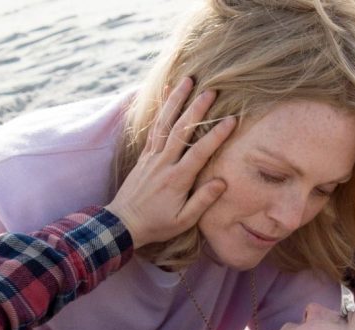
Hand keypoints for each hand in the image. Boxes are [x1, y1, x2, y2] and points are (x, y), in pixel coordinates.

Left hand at [106, 77, 235, 247]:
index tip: (232, 120)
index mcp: (177, 179)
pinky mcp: (144, 154)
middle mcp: (163, 163)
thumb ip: (202, 201)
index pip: (199, 152)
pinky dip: (160, 108)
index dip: (216, 135)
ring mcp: (152, 156)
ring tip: (188, 80)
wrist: (123, 223)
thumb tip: (222, 182)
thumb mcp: (183, 221)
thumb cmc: (157, 224)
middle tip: (212, 90)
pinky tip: (166, 92)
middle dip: (197, 109)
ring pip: (166, 123)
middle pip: (181, 130)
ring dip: (177, 100)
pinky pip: (153, 127)